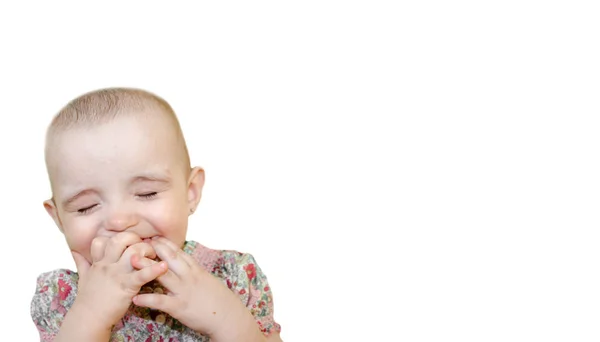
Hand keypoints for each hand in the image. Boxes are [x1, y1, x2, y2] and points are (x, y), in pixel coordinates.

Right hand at [71, 232, 167, 330]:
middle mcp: (107, 265)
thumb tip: (74, 251)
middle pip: (120, 240)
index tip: (126, 242)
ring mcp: (117, 274)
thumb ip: (81, 262)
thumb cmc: (88, 298)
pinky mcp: (127, 286)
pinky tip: (163, 266)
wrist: (89, 318)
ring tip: (153, 255)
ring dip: (147, 250)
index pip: (103, 240)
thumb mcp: (83, 277)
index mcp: (99, 262)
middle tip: (144, 245)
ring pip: (133, 252)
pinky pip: (142, 274)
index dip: (115, 238)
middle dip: (134, 238)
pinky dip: (155, 269)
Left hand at [131, 237, 255, 339]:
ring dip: (147, 267)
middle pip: (170, 259)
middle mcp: (189, 277)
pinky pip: (161, 301)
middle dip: (154, 249)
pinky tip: (136, 298)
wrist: (228, 317)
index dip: (165, 244)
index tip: (154, 237)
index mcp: (196, 270)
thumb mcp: (207, 281)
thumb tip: (185, 266)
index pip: (179, 253)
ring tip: (132, 261)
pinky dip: (147, 299)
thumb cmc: (219, 300)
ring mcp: (184, 291)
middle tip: (140, 241)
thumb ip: (195, 273)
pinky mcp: (179, 307)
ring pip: (163, 275)